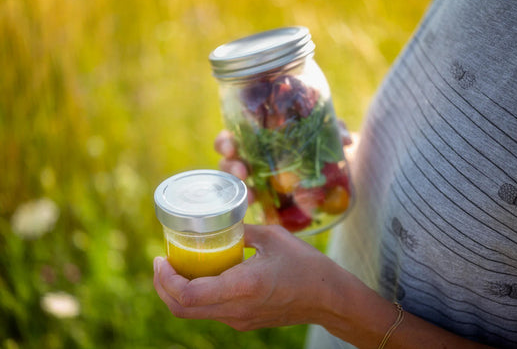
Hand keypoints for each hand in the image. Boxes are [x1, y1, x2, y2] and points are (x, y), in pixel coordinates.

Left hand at [153, 224, 345, 330]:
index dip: (165, 278)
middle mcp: (236, 309)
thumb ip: (241, 230)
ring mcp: (239, 320)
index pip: (187, 294)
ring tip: (178, 266)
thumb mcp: (271, 237)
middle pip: (181, 309)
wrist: (328, 298)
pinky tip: (202, 275)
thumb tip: (219, 222)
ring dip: (177, 292)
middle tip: (161, 262)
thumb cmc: (305, 264)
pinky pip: (210, 312)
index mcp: (242, 286)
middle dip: (162, 287)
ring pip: (193, 313)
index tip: (161, 258)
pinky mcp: (244, 322)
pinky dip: (196, 295)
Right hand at [214, 121, 358, 203]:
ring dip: (237, 191)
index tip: (232, 147)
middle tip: (242, 172)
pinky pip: (254, 208)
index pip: (232, 137)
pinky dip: (251, 211)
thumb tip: (344, 138)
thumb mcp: (331, 136)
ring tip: (250, 197)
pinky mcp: (268, 205)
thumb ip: (336, 130)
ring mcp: (259, 185)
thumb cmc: (327, 149)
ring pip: (235, 187)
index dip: (225, 142)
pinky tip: (258, 213)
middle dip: (230, 167)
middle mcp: (253, 161)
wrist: (340, 177)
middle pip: (228, 163)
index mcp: (259, 139)